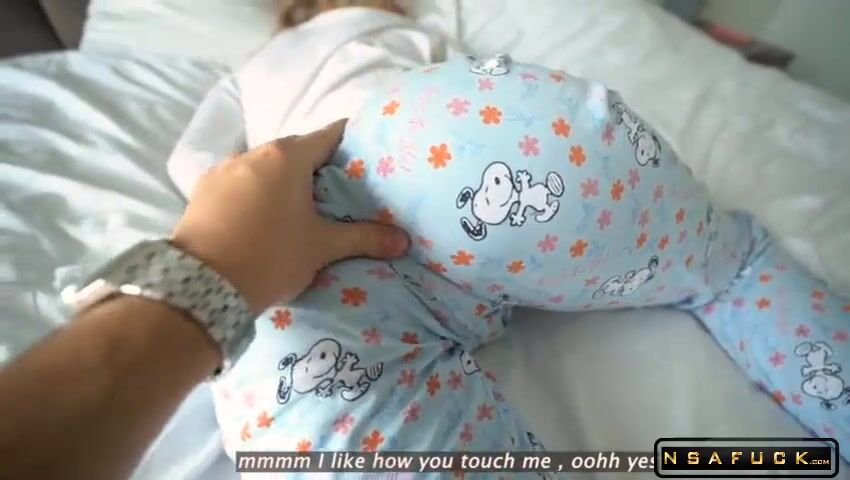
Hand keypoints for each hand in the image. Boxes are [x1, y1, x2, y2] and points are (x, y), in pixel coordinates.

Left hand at [171, 119, 408, 312]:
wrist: (203, 285)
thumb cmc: (271, 256)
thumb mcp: (321, 248)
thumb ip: (364, 238)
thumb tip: (403, 241)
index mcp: (288, 157)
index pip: (331, 134)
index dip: (352, 143)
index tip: (367, 157)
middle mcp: (254, 153)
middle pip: (295, 151)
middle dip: (316, 168)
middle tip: (338, 192)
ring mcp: (223, 170)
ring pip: (263, 167)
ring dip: (281, 182)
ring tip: (295, 210)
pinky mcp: (202, 190)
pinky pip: (238, 184)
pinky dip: (253, 194)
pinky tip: (258, 219)